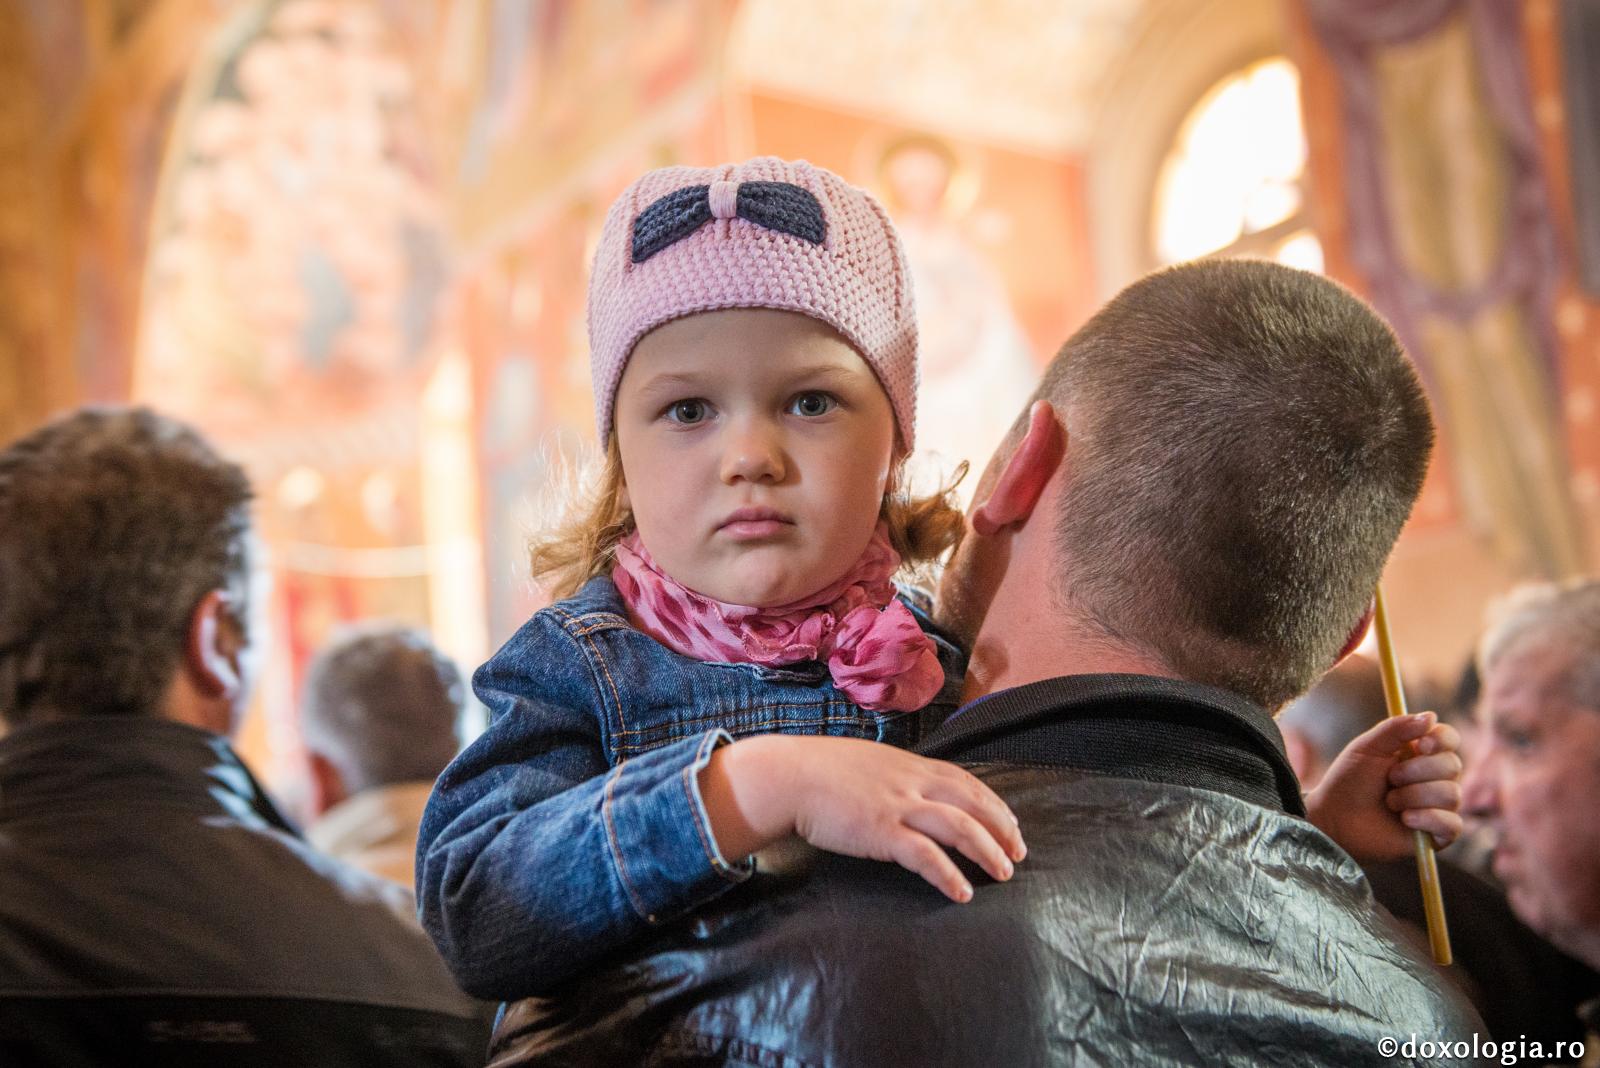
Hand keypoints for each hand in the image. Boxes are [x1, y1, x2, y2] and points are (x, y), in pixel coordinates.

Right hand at [699, 735, 1026, 902]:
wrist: (789, 776)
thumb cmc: (820, 771)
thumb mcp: (868, 762)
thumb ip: (893, 775)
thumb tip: (908, 790)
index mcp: (909, 764)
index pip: (966, 780)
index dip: (994, 803)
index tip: (1011, 824)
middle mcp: (911, 781)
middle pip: (973, 802)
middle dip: (1002, 828)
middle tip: (1018, 854)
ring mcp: (898, 805)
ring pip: (960, 826)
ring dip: (987, 850)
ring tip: (1004, 873)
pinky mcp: (881, 831)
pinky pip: (926, 855)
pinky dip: (949, 874)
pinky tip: (962, 892)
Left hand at [1304, 712, 1462, 862]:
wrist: (1335, 819)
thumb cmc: (1349, 781)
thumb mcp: (1367, 747)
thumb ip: (1396, 728)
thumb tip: (1431, 716)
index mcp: (1420, 753)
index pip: (1449, 739)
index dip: (1441, 740)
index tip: (1421, 745)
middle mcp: (1434, 778)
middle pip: (1452, 765)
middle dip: (1416, 772)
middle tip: (1390, 778)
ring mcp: (1438, 806)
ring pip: (1451, 794)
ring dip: (1414, 796)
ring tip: (1390, 802)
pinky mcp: (1438, 834)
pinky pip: (1452, 824)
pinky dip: (1427, 819)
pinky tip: (1405, 820)